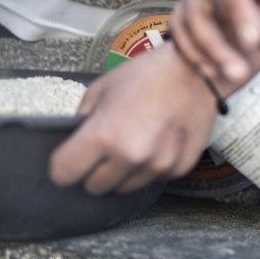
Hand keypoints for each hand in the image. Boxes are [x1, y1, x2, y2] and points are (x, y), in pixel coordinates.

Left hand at [49, 43, 218, 194]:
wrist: (196, 71)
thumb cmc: (147, 74)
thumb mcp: (102, 88)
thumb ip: (84, 119)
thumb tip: (76, 141)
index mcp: (103, 135)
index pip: (64, 173)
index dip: (63, 166)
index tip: (70, 159)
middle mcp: (130, 156)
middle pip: (94, 187)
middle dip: (94, 171)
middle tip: (105, 150)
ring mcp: (158, 165)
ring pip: (125, 187)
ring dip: (124, 172)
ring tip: (136, 144)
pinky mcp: (179, 168)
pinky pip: (154, 179)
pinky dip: (152, 167)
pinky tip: (159, 143)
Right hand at [170, 0, 259, 86]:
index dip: (240, 12)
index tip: (255, 43)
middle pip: (201, 4)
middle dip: (220, 42)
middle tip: (243, 74)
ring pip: (187, 17)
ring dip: (205, 50)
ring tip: (229, 78)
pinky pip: (182, 22)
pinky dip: (192, 47)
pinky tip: (211, 70)